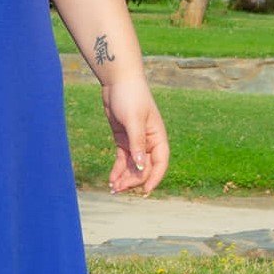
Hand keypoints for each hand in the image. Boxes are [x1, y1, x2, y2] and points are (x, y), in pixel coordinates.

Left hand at [101, 74, 168, 196]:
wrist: (118, 81)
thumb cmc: (130, 96)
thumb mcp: (133, 120)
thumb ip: (137, 143)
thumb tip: (142, 166)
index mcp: (158, 137)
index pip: (160, 162)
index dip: (154, 178)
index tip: (145, 191)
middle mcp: (149, 142)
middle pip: (144, 167)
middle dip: (133, 180)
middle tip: (119, 189)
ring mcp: (135, 142)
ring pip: (133, 166)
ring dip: (124, 178)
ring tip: (113, 188)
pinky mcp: (123, 140)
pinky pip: (123, 159)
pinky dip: (118, 170)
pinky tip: (112, 179)